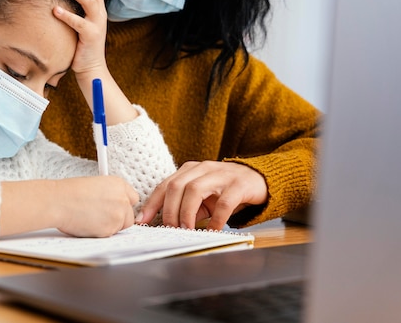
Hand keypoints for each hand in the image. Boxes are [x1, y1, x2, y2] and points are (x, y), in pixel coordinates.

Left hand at [52, 0, 107, 77]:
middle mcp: (100, 15)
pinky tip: (55, 10)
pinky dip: (66, 15)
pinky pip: (79, 22)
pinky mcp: (91, 36)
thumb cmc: (80, 46)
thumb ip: (75, 12)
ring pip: (88, 0)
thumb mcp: (80, 25)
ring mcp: (97, 25)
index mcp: (98, 10)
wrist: (91, 68)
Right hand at [56, 176, 138, 236]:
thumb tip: (112, 205)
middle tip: (102, 216)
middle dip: (118, 218)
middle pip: (129, 215)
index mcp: (118, 184)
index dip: (123, 205)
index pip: (132, 198)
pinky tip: (88, 225)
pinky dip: (101, 233)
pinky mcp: (110, 229)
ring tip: (91, 219)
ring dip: (110, 225)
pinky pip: (110, 235)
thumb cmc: (69, 193)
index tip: (115, 208)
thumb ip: (110, 194)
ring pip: (121, 226)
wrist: (59, 202)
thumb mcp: (95, 185)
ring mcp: (118, 215)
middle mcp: (122, 198)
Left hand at [136, 161, 267, 229]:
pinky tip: (213, 230)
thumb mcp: (202, 197)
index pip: (165, 185)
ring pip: (195, 190)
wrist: (258, 180)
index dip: (152, 203)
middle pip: (176, 186)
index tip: (142, 220)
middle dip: (169, 210)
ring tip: (187, 230)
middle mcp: (203, 169)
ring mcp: (220, 175)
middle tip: (169, 229)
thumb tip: (165, 225)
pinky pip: (224, 203)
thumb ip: (185, 207)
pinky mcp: (238, 185)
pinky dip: (216, 219)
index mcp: (190, 170)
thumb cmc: (225, 190)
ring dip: (187, 212)